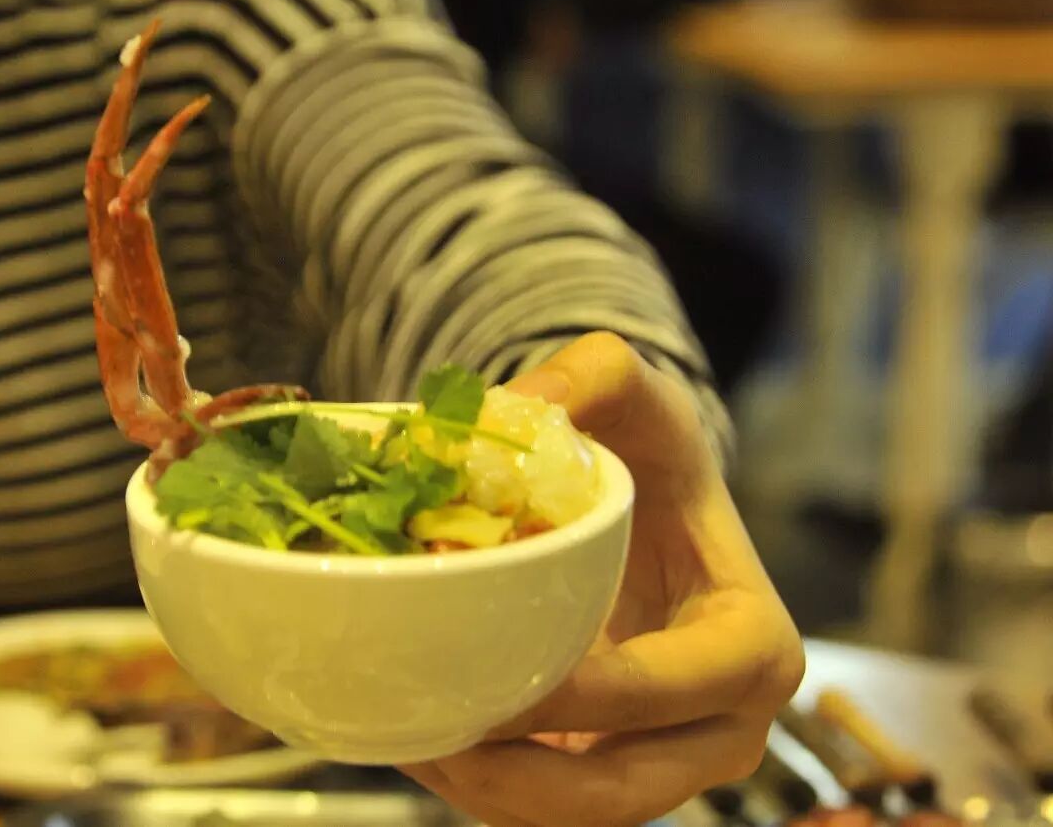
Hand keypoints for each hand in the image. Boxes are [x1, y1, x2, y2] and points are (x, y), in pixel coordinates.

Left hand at [401, 333, 804, 826]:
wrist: (648, 506)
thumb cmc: (653, 454)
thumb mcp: (634, 393)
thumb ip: (590, 375)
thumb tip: (509, 409)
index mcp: (753, 644)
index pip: (666, 691)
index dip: (577, 695)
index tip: (485, 664)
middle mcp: (727, 724)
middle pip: (622, 787)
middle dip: (519, 773)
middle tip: (428, 728)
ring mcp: (672, 761)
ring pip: (577, 812)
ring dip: (489, 792)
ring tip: (406, 738)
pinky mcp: (614, 771)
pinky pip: (548, 804)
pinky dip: (484, 787)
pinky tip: (420, 738)